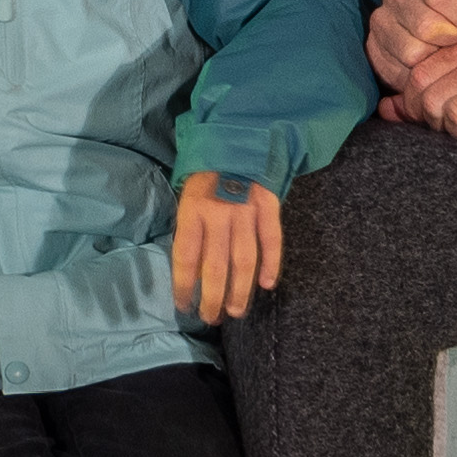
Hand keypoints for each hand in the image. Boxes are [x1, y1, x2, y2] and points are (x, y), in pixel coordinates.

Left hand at [170, 173, 291, 322]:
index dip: (185, 286)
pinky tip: (267, 284)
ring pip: (243, 260)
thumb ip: (190, 228)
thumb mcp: (187, 196)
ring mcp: (246, 211)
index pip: (186, 258)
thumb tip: (190, 269)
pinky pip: (271, 240)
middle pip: (215, 266)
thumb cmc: (207, 173)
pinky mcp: (269, 206)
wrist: (236, 138)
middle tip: (212, 318)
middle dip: (213, 298)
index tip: (184, 306)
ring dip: (240, 290)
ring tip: (236, 311)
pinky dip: (271, 263)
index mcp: (192, 211)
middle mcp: (218, 214)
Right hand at [367, 0, 456, 83]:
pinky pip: (395, 71)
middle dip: (450, 44)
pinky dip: (417, 77)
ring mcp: (380, 19)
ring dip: (434, 62)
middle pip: (425, 26)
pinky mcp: (372, 47)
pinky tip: (430, 68)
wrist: (452, 45)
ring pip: (409, 52)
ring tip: (445, 57)